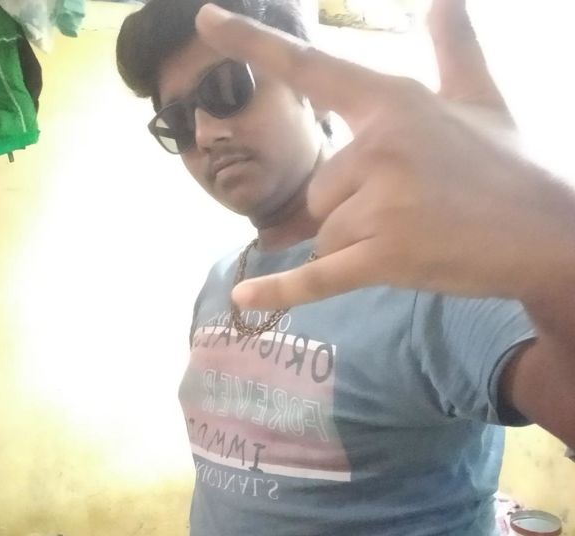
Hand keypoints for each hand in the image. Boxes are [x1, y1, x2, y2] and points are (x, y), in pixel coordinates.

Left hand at [196, 1, 574, 308]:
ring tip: (412, 236)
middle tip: (409, 211)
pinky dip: (281, 291)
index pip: (311, 69)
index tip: (204, 21)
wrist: (545, 234)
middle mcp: (378, 147)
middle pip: (317, 190)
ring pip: (324, 232)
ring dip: (355, 242)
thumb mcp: (484, 96)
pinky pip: (317, 277)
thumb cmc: (510, 166)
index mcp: (392, 103)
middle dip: (350, 208)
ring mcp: (380, 204)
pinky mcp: (384, 257)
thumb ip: (456, 47)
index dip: (254, 43)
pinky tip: (245, 298)